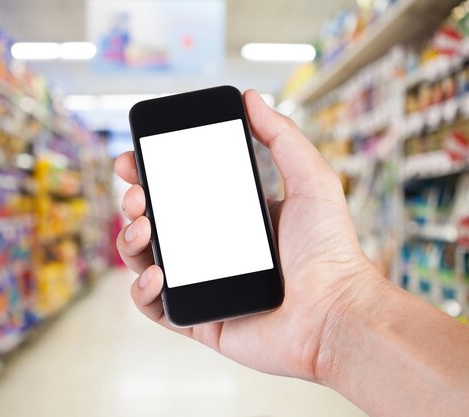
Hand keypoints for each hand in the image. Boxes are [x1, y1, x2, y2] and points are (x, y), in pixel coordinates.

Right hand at [114, 90, 382, 383]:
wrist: (337, 312)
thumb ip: (281, 136)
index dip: (150, 176)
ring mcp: (202, 284)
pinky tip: (155, 273)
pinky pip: (155, 307)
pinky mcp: (199, 319)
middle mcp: (211, 250)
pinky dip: (142, 290)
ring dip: (131, 242)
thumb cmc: (331, 249)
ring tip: (141, 229)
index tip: (133, 161)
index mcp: (230, 218)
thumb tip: (251, 98)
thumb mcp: (310, 179)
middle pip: (156, 224)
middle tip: (136, 196)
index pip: (179, 193)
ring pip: (147, 262)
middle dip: (135, 205)